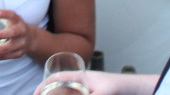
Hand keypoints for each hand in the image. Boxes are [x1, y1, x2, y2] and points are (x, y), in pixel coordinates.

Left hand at [0, 8, 33, 61]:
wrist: (30, 39)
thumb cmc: (13, 25)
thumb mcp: (6, 17)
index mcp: (17, 20)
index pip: (12, 15)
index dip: (5, 14)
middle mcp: (21, 31)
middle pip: (12, 33)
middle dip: (1, 35)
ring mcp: (20, 44)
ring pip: (7, 49)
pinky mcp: (18, 54)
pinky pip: (5, 57)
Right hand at [34, 71, 158, 94]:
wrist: (134, 89)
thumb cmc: (120, 86)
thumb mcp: (103, 92)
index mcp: (81, 76)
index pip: (57, 77)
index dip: (44, 84)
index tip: (35, 94)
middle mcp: (82, 83)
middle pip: (59, 87)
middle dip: (48, 93)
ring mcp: (86, 91)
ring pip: (67, 93)